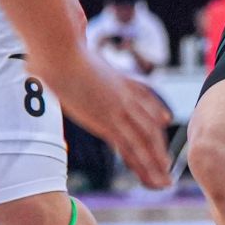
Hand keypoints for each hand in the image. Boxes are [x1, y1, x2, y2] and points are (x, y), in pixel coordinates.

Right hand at [41, 44, 174, 189]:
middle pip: (149, 124)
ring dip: (156, 162)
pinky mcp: (108, 121)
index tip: (164, 120)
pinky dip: (143, 164)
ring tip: (164, 181)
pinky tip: (152, 175)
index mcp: (118, 79)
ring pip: (145, 140)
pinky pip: (130, 147)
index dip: (154, 110)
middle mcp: (123, 96)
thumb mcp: (72, 50)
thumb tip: (58, 42)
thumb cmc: (58, 50)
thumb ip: (74, 47)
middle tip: (166, 165)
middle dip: (158, 147)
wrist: (61, 52)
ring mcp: (118, 109)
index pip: (143, 96)